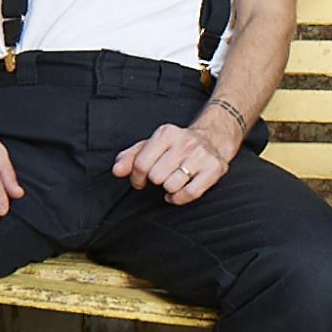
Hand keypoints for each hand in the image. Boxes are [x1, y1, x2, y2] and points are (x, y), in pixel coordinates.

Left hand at [114, 121, 231, 205]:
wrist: (213, 139)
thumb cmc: (176, 146)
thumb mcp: (151, 145)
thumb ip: (130, 157)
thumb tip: (117, 171)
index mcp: (166, 133)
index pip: (141, 163)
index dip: (136, 177)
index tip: (139, 180)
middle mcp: (185, 142)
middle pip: (156, 176)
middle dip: (155, 180)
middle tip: (161, 176)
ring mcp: (201, 156)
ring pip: (171, 186)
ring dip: (168, 188)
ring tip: (172, 181)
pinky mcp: (214, 169)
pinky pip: (189, 193)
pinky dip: (179, 198)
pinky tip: (177, 192)